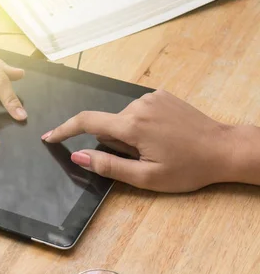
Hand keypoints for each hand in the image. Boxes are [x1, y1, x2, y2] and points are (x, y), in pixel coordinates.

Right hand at [42, 90, 236, 191]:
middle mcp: (139, 105)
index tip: (49, 137)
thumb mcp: (145, 177)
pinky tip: (161, 137)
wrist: (224, 150)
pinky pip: (137, 112)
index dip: (64, 130)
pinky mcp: (161, 95)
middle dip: (114, 143)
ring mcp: (151, 98)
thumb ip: (108, 166)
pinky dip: (140, 125)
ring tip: (155, 149)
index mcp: (133, 125)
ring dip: (128, 135)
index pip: (87, 122)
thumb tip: (78, 157)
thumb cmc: (187, 168)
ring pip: (122, 119)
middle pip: (107, 125)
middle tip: (141, 159)